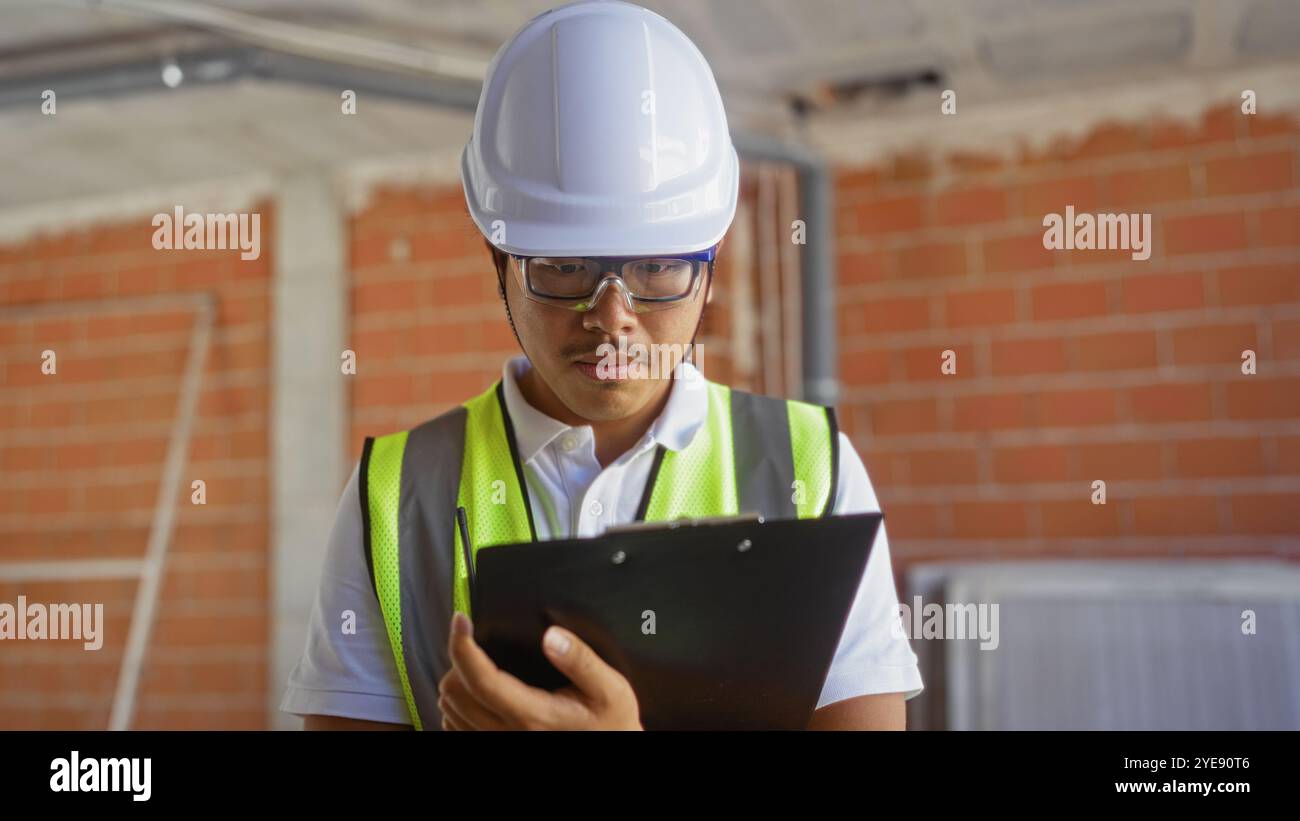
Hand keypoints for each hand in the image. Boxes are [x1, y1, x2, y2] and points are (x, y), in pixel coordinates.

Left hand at [438, 612, 642, 730]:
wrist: (612, 747)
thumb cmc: (610, 721)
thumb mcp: (610, 688)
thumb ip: (581, 660)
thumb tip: (551, 635)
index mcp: (534, 715)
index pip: (481, 679)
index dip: (463, 646)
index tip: (461, 619)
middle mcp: (508, 733)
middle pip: (455, 693)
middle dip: (460, 659)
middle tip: (477, 640)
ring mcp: (499, 742)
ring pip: (449, 710)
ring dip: (456, 681)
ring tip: (476, 662)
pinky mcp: (495, 745)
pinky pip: (455, 727)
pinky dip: (457, 705)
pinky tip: (476, 690)